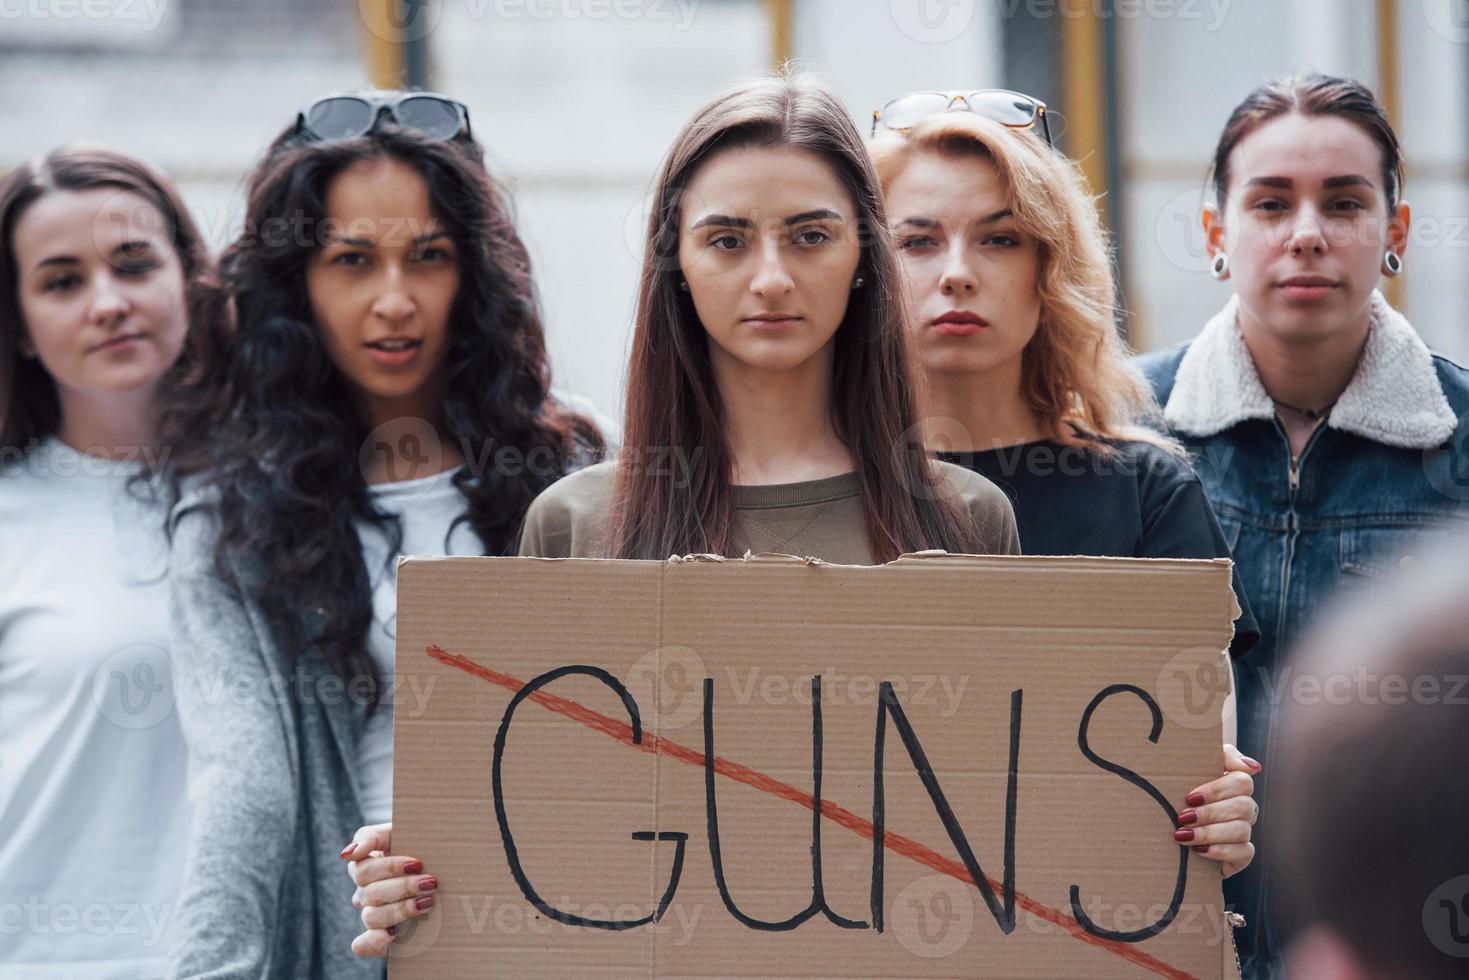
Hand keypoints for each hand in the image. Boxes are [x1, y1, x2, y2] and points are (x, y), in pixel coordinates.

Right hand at [340, 822, 438, 957]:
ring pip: (372, 917)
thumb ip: (373, 836)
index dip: (390, 867)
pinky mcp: (379, 937)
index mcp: (366, 863)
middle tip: (431, 882)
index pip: (364, 866)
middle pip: (371, 892)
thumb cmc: (423, 846)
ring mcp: (371, 913)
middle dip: (404, 887)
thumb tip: (347, 854)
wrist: (450, 871)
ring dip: (401, 910)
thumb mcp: (404, 831)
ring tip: (427, 902)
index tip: (418, 864)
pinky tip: (394, 933)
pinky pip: (363, 945)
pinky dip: (375, 941)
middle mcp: (365, 890)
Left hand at [1173, 743, 1259, 878]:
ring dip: (1210, 833)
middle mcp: (1244, 806)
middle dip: (1210, 813)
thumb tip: (1253, 767)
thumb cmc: (1177, 791)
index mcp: (1234, 784)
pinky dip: (1220, 851)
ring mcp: (1244, 831)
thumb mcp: (1190, 768)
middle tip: (1183, 817)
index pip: (1242, 781)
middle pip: (1243, 807)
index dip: (1217, 790)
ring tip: (1182, 835)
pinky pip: (1244, 852)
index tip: (1190, 797)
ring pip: (1241, 829)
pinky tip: (1198, 850)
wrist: (1162, 827)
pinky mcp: (1242, 854)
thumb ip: (1222, 757)